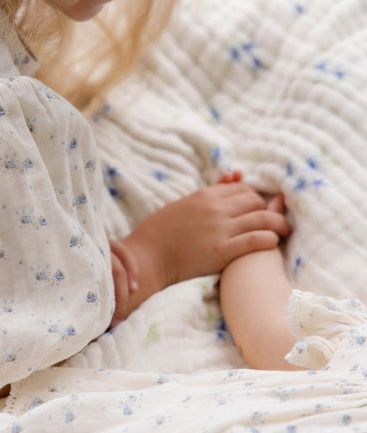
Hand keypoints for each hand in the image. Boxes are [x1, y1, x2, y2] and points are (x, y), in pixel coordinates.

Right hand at [108, 171, 289, 324]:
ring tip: (284, 231)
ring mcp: (219, 230)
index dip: (254, 197)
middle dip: (267, 209)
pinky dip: (269, 239)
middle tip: (273, 219)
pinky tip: (273, 242)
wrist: (148, 258)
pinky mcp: (222, 252)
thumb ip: (210, 191)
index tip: (257, 207)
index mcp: (204, 195)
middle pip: (255, 201)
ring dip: (278, 224)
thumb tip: (235, 174)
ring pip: (261, 219)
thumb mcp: (183, 204)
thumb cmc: (161, 232)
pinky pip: (255, 240)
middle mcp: (214, 209)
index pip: (242, 188)